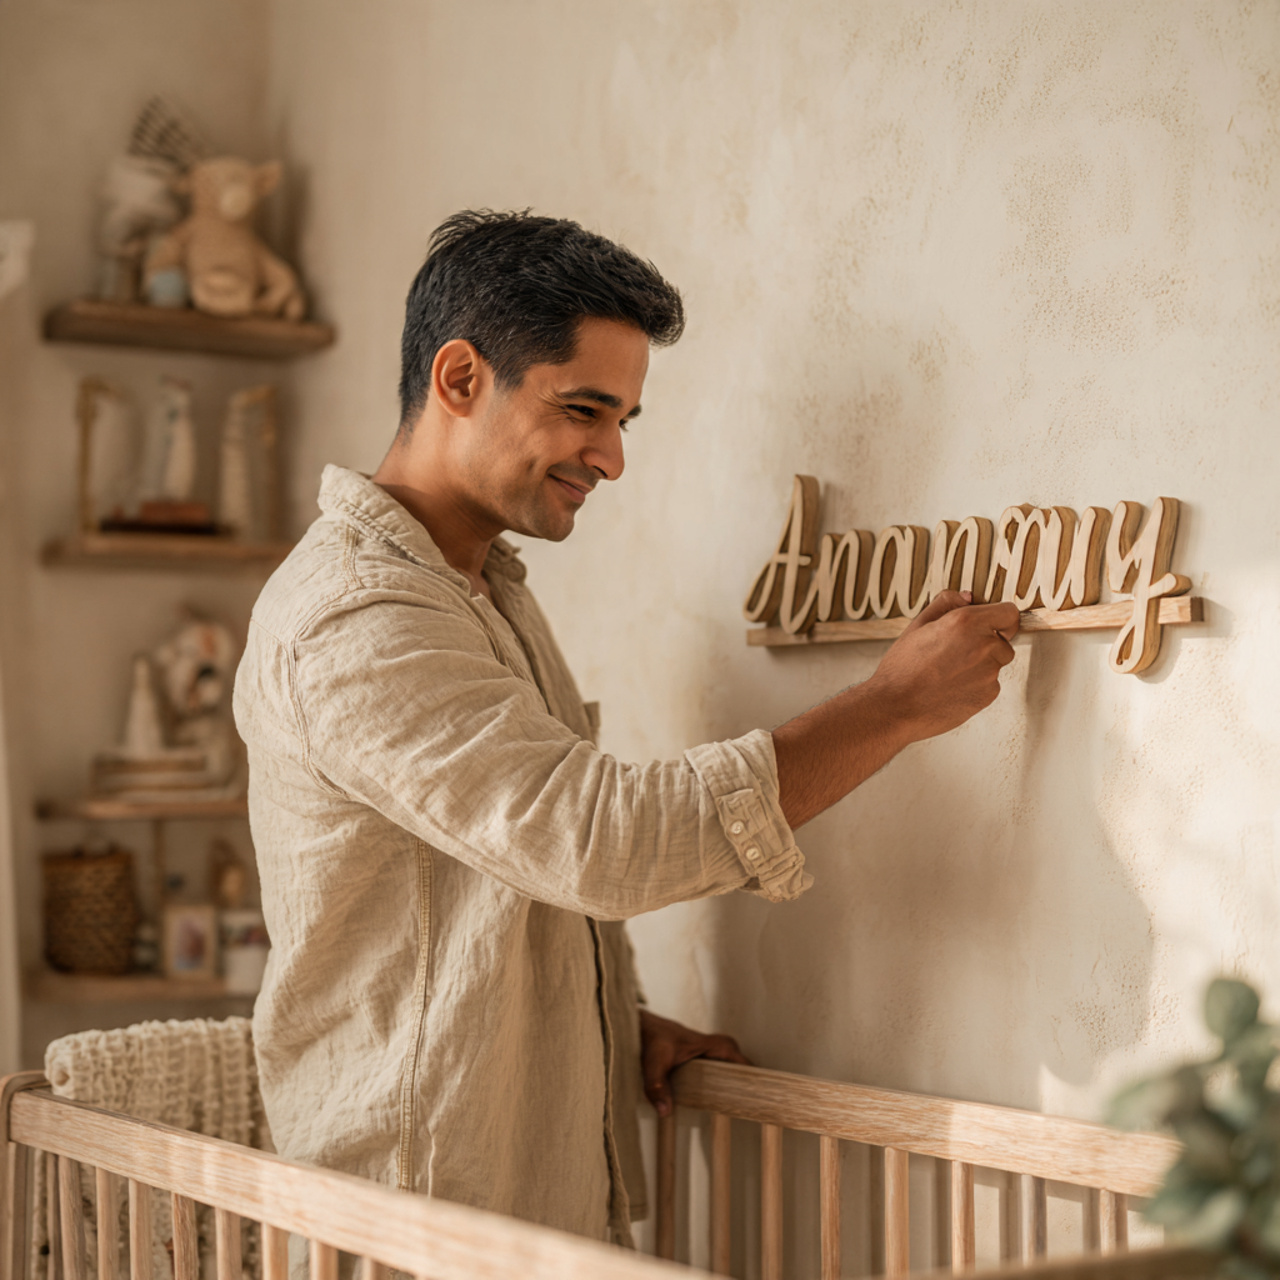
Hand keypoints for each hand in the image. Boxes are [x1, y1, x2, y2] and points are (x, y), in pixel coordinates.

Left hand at [639, 1009, 750, 1116]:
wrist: (633, 1024)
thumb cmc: (646, 1036)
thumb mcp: (651, 1062)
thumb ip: (657, 1086)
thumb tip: (666, 1111)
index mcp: (701, 1043)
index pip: (730, 1049)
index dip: (744, 1063)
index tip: (756, 1079)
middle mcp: (701, 1044)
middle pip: (730, 1052)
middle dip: (741, 1068)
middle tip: (748, 1089)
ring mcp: (694, 1048)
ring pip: (720, 1056)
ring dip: (728, 1069)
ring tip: (734, 1093)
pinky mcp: (686, 1053)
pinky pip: (708, 1061)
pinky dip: (714, 1071)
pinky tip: (709, 1090)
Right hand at [867, 590, 1019, 744]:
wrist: (896, 708)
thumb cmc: (902, 669)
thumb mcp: (916, 626)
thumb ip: (945, 604)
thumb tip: (967, 597)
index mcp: (966, 622)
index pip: (1009, 613)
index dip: (1000, 618)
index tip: (991, 625)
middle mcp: (983, 645)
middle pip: (1004, 641)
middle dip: (987, 644)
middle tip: (956, 652)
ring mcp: (989, 672)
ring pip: (996, 664)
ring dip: (981, 665)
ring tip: (949, 672)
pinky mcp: (988, 695)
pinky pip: (990, 684)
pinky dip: (976, 685)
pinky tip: (951, 687)